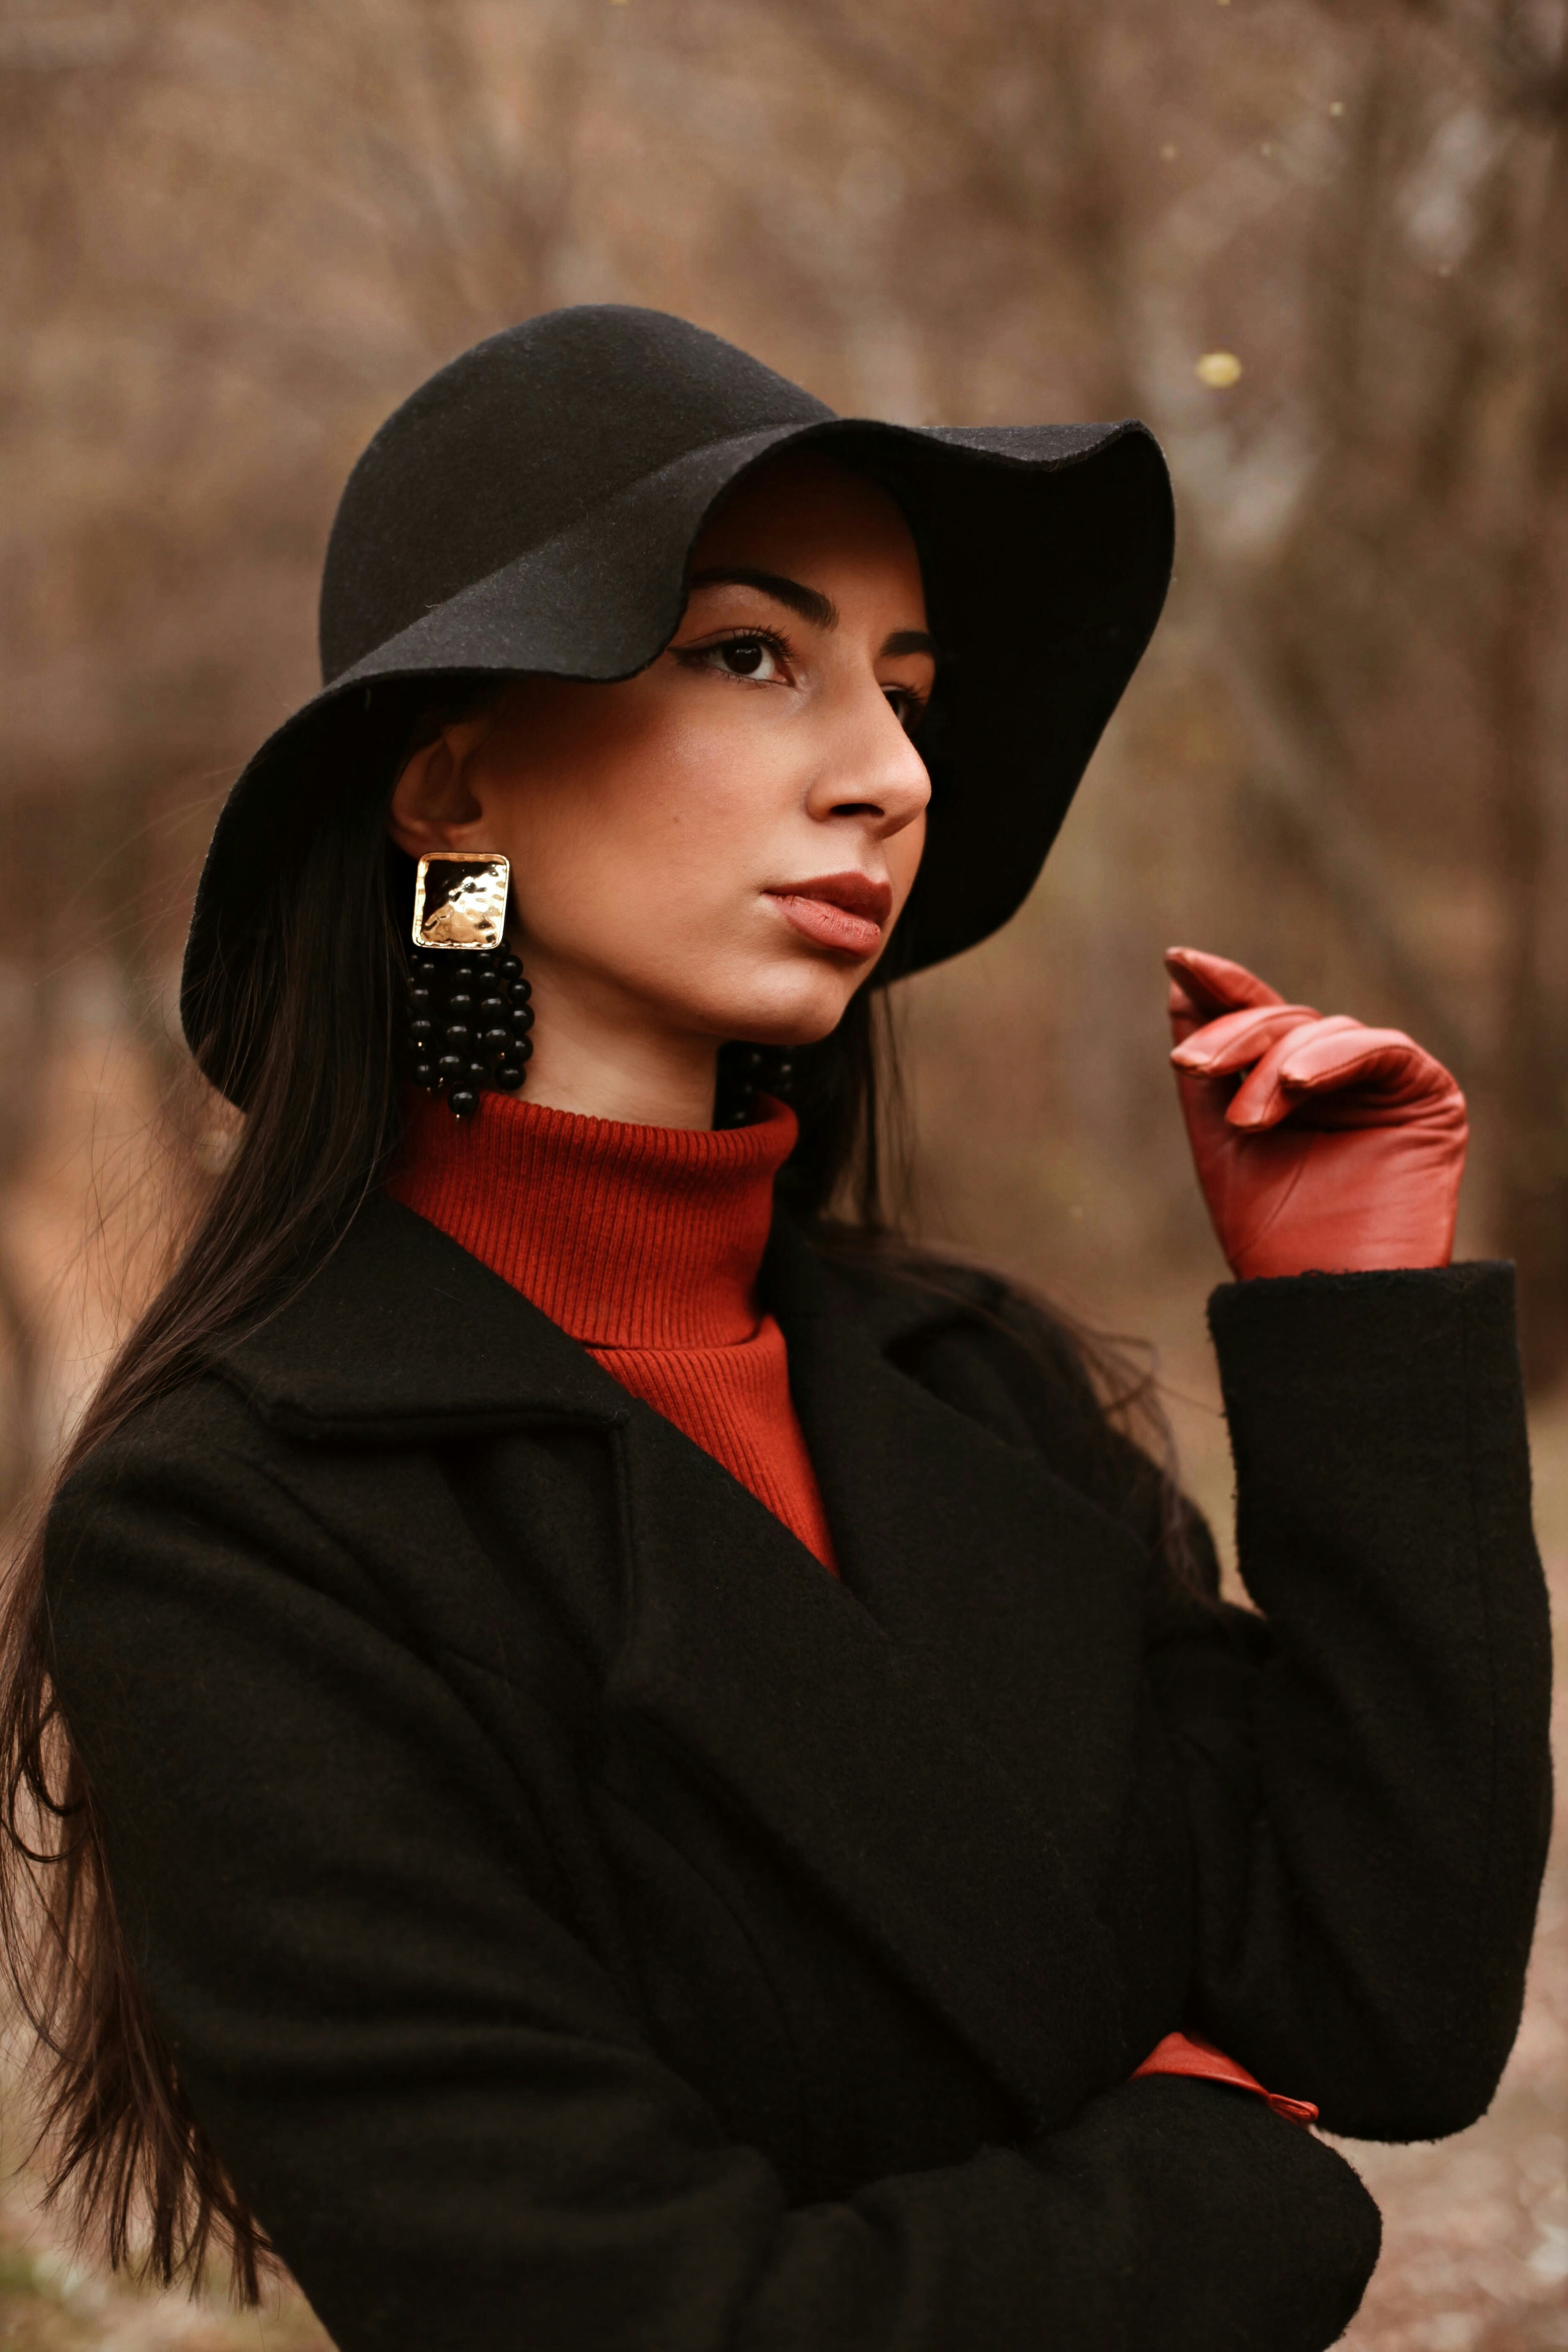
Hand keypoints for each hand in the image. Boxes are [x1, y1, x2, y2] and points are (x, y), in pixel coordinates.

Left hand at [1166, 946, 1467, 1281]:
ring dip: (1277, 1065)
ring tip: (1247, 1122)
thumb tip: (1180, 986)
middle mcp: (1338, 1076)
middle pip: (1284, 1020)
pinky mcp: (1429, 1096)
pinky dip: (1335, 1057)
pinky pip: (1383, 1049)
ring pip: (1325, 1032)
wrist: (1324, 1298)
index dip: (1221, 985)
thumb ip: (1208, 1068)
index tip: (1177, 959)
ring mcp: (1384, 1084)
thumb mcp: (1220, 1142)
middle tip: (1191, 1069)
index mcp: (1291, 1083)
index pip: (1257, 1016)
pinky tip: (1298, 1085)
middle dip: (1235, 1039)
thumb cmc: (1271, 1235)